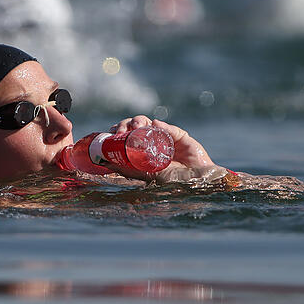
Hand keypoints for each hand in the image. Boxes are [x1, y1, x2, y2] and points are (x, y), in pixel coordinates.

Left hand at [107, 116, 222, 182]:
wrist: (197, 181)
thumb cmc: (174, 181)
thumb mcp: (148, 175)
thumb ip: (130, 170)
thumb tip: (107, 163)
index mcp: (143, 150)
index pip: (127, 135)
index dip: (119, 130)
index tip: (111, 132)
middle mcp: (153, 142)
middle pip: (135, 126)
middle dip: (126, 124)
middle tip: (122, 130)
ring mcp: (166, 137)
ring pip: (148, 123)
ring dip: (140, 121)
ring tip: (137, 126)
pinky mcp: (180, 136)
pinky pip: (170, 128)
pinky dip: (163, 126)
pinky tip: (156, 125)